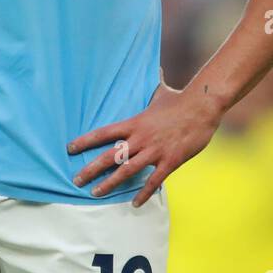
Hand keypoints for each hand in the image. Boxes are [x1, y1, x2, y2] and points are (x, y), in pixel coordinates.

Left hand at [66, 76, 222, 205]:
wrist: (203, 107)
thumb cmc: (181, 100)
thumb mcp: (161, 92)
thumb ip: (152, 85)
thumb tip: (154, 68)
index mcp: (135, 123)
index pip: (104, 133)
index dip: (85, 141)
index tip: (70, 148)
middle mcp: (141, 138)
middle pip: (110, 156)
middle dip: (91, 169)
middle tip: (76, 180)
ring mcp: (155, 151)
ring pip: (127, 170)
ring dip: (110, 183)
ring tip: (95, 193)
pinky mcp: (170, 161)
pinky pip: (154, 181)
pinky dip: (143, 193)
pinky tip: (135, 204)